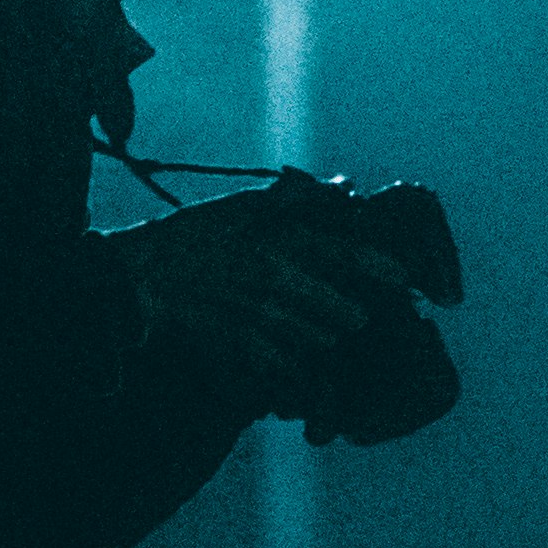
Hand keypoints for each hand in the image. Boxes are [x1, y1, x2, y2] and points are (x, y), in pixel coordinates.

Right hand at [120, 195, 413, 407]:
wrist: (142, 275)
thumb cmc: (193, 233)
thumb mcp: (241, 204)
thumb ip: (295, 197)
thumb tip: (344, 187)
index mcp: (276, 243)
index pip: (342, 255)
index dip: (378, 267)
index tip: (405, 278)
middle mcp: (273, 282)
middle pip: (338, 310)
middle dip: (355, 313)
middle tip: (363, 313)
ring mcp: (257, 317)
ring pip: (316, 337)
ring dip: (327, 335)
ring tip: (333, 331)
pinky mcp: (240, 343)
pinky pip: (284, 361)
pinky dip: (295, 360)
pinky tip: (298, 357)